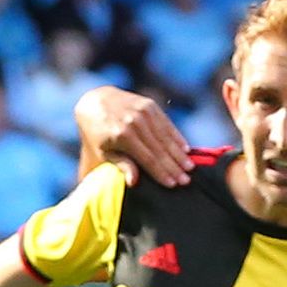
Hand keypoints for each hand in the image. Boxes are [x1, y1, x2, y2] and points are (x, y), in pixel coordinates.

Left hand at [74, 87, 192, 187]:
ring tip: (190, 167)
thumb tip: (134, 182)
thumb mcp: (103, 151)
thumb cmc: (99, 134)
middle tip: (186, 180)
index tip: (173, 184)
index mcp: (122, 135)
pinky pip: (166, 124)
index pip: (147, 158)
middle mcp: (134, 122)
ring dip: (179, 153)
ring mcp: (143, 111)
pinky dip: (176, 137)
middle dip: (174, 166)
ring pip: (165, 137)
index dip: (161, 173)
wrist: (96, 101)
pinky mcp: (149, 105)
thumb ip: (121, 164)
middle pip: (159, 149)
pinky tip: (186, 149)